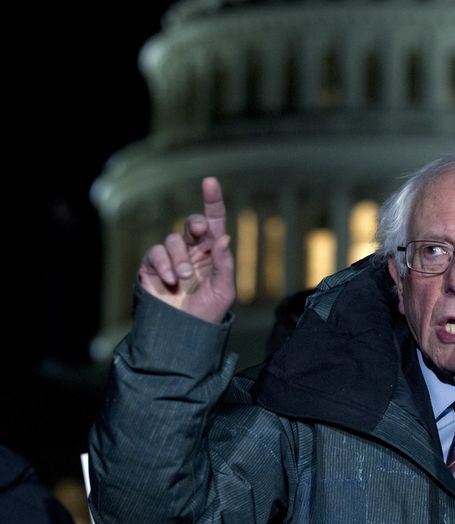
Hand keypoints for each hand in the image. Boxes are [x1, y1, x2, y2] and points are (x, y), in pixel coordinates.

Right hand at [139, 177, 234, 322]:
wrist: (182, 334)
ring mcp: (172, 258)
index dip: (212, 200)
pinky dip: (163, 264)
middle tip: (199, 232)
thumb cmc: (207, 314)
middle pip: (192, 223)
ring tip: (183, 278)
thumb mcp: (223, 291)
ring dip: (179, 257)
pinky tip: (170, 280)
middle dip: (195, 223)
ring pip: (172, 239)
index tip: (210, 181)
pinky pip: (155, 253)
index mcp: (213, 253)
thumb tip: (223, 237)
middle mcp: (192, 251)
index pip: (214, 222)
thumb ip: (224, 264)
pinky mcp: (152, 267)